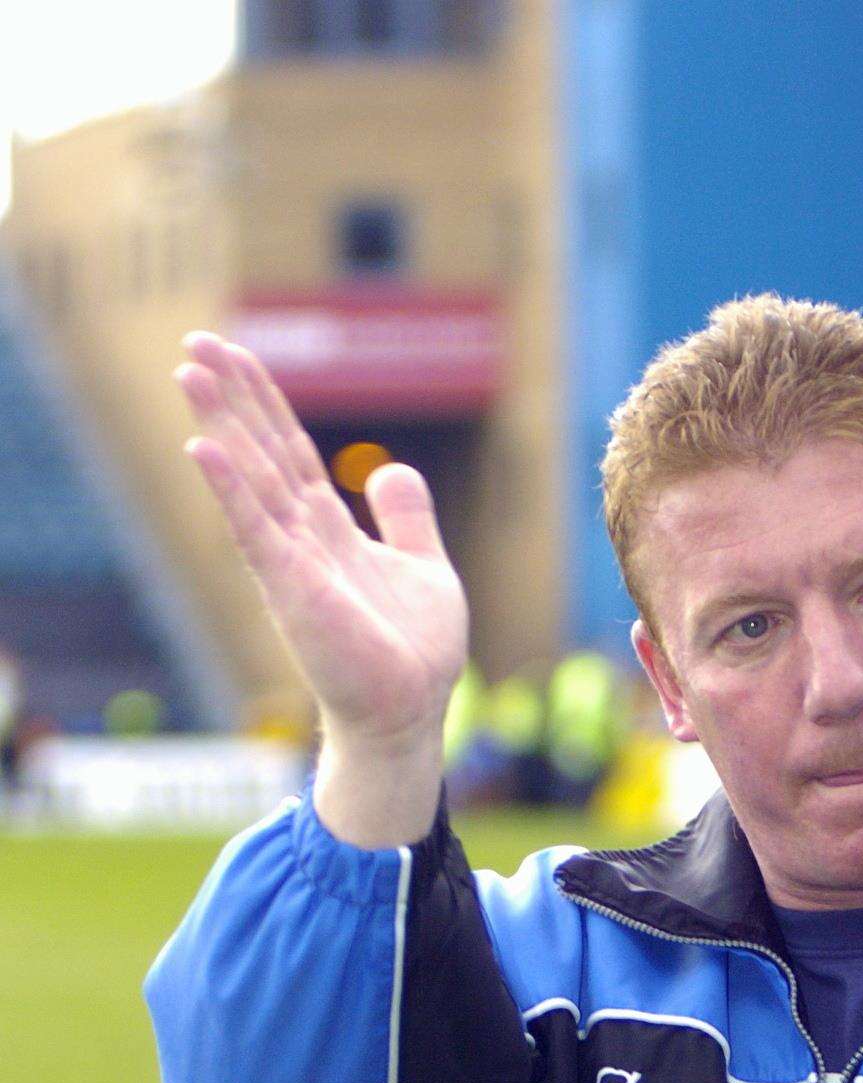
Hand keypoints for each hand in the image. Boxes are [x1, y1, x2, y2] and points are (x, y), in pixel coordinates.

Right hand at [175, 332, 468, 747]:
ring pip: (253, 479)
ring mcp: (293, 563)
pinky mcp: (294, 590)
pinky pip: (257, 530)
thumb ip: (406, 518)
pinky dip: (232, 489)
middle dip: (234, 398)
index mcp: (331, 531)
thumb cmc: (411, 651)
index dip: (267, 403)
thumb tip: (389, 467)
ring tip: (190, 371)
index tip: (236, 352)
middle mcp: (303, 540)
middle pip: (263, 453)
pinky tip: (205, 447)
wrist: (409, 712)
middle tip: (196, 340)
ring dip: (223, 424)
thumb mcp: (424, 567)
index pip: (292, 453)